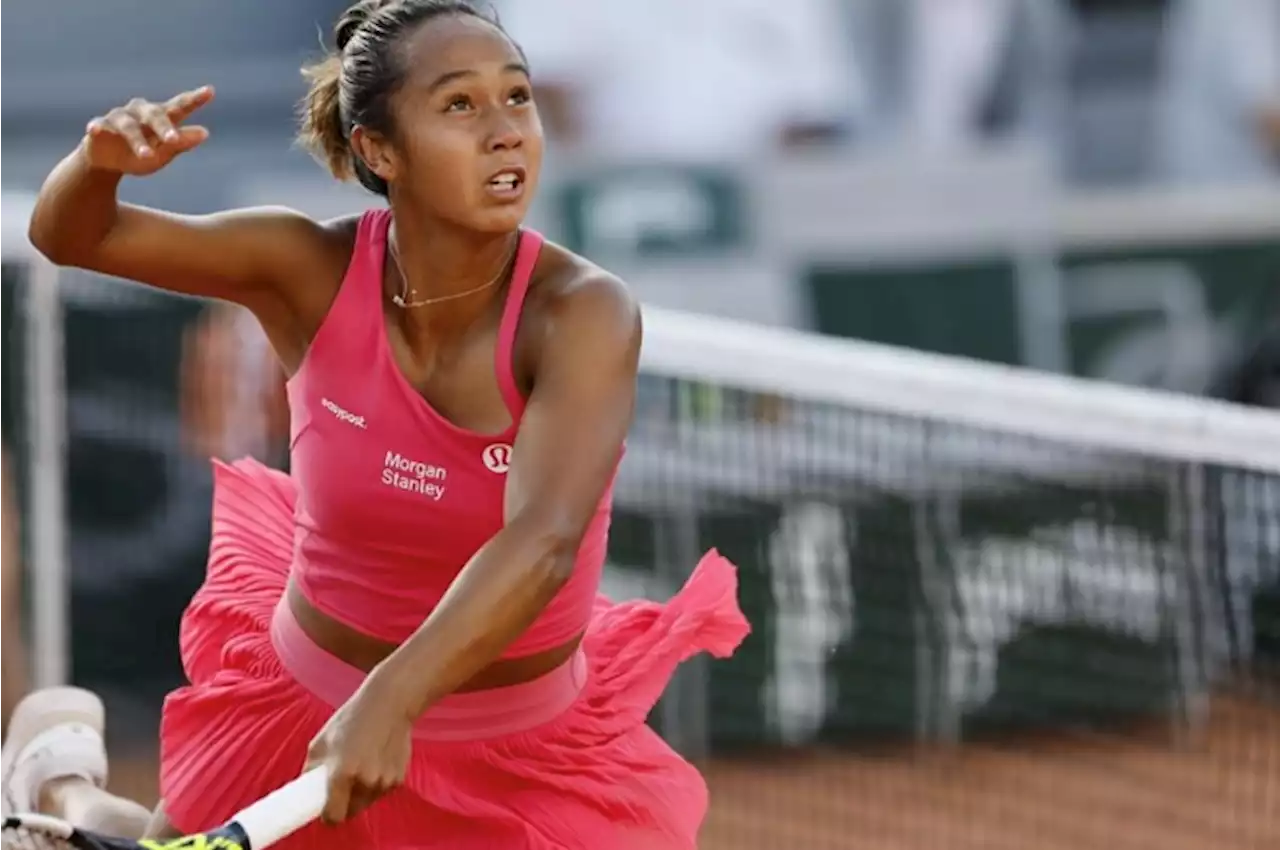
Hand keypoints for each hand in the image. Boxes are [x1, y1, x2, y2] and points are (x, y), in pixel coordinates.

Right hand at [82, 86, 214, 175]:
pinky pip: (100, 125)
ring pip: (129, 126)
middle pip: (155, 114)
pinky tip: (95, 130)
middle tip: (173, 139)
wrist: (109, 164)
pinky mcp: (99, 126)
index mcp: (161, 117)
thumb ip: (181, 143)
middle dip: (164, 127)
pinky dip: (98, 127)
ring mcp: (119, 117)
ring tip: (147, 156)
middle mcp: (141, 112)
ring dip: (138, 141)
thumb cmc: (142, 155)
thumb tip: (205, 132)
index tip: (210, 91)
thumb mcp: (164, 154)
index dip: (194, 99)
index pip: (179, 106)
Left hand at [304, 676, 413, 824]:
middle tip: (342, 783)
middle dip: (344, 802)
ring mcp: (384, 782)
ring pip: (366, 802)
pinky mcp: (398, 779)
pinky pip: (381, 791)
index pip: (333, 816)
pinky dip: (376, 783)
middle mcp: (365, 782)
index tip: (324, 810)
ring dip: (361, 792)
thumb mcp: (321, 741)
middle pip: (350, 812)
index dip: (327, 816)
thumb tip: (306, 788)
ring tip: (361, 765)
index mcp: (342, 773)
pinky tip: (376, 760)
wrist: (390, 703)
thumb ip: (311, 769)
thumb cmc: (353, 718)